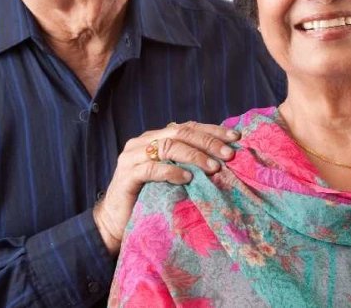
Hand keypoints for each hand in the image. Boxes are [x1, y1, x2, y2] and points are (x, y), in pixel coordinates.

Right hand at [92, 121, 239, 254]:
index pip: (187, 127)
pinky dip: (171, 172)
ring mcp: (132, 157)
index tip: (235, 138)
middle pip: (180, 132)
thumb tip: (222, 159)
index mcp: (155, 138)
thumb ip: (187, 163)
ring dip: (194, 156)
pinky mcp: (126, 175)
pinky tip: (187, 178)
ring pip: (167, 147)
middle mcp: (142, 142)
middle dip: (207, 142)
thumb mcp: (171, 177)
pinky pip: (151, 168)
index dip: (212, 130)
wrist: (115, 222)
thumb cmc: (148, 198)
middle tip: (228, 155)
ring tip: (213, 168)